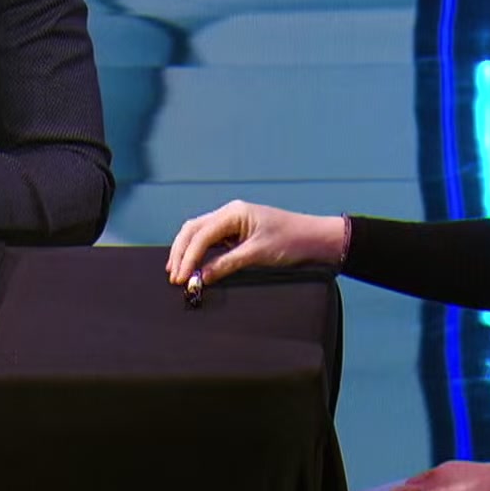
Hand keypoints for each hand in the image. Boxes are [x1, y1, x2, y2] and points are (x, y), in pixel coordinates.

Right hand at [165, 200, 344, 286]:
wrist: (315, 239)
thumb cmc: (292, 241)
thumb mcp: (257, 254)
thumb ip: (226, 264)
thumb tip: (201, 277)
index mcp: (233, 212)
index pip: (201, 235)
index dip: (188, 257)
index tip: (181, 278)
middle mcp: (229, 213)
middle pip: (193, 230)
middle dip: (181, 252)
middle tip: (174, 276)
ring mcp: (233, 222)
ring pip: (200, 234)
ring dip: (187, 251)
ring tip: (177, 271)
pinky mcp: (238, 232)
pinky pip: (211, 240)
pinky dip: (200, 252)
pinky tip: (194, 265)